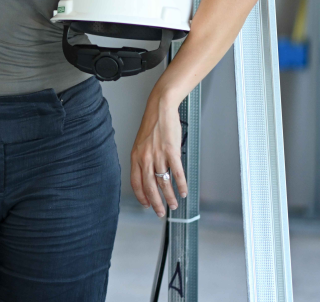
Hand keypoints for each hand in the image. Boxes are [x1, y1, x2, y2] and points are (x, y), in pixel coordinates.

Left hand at [130, 93, 187, 217]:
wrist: (160, 108)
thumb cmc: (152, 124)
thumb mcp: (141, 143)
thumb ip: (142, 159)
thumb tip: (148, 174)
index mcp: (136, 156)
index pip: (136, 182)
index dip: (141, 196)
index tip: (146, 205)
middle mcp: (145, 157)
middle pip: (149, 186)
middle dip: (156, 203)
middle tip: (160, 212)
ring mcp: (158, 155)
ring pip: (163, 183)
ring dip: (170, 197)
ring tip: (174, 205)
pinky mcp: (172, 152)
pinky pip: (177, 173)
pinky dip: (181, 185)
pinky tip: (184, 191)